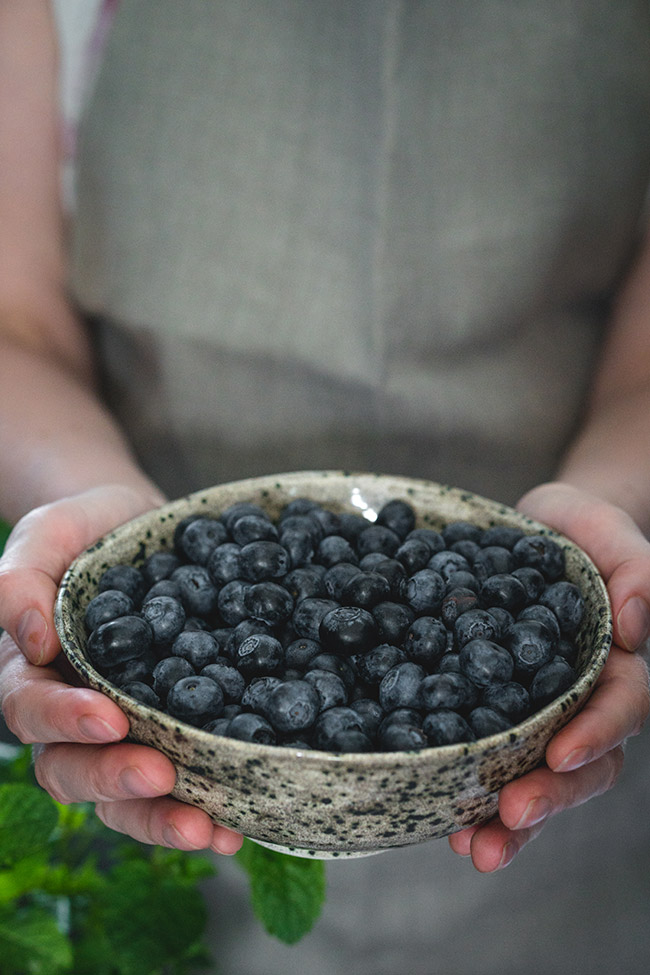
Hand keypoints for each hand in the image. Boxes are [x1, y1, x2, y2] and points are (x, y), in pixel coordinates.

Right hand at [0, 486, 242, 854]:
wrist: (140, 527)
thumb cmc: (86, 530)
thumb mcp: (48, 533)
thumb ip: (20, 580)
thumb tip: (34, 639)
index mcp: (31, 671)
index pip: (31, 710)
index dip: (65, 721)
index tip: (109, 718)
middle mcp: (71, 715)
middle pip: (71, 772)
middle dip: (115, 780)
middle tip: (161, 776)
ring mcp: (122, 731)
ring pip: (123, 798)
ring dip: (162, 819)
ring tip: (210, 829)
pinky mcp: (171, 731)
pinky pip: (178, 782)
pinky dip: (206, 807)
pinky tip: (239, 824)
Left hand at [448, 482, 649, 870]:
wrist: (531, 532)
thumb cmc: (578, 532)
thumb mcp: (608, 531)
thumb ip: (636, 568)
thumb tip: (633, 622)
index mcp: (615, 665)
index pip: (621, 708)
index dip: (596, 734)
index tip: (559, 754)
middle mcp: (581, 704)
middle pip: (582, 768)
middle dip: (550, 798)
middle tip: (510, 817)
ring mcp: (538, 718)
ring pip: (536, 783)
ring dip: (510, 824)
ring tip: (475, 849)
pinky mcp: (493, 716)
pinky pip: (489, 765)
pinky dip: (468, 799)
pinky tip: (443, 825)